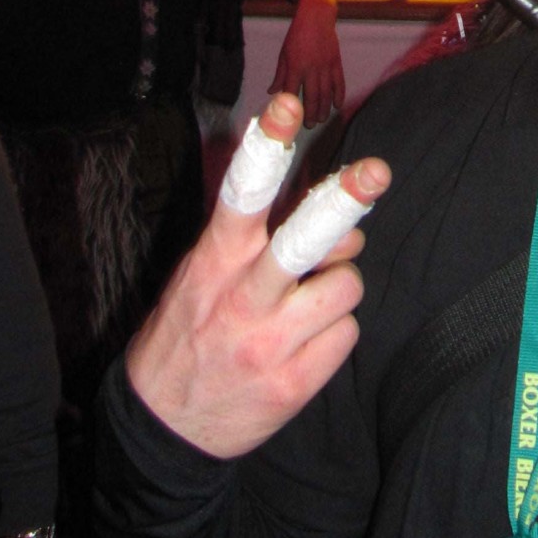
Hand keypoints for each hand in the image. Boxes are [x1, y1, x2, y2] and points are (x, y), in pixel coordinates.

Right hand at [125, 93, 387, 456]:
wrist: (161, 432)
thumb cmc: (188, 335)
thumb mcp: (200, 276)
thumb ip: (260, 243)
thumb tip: (339, 224)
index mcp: (213, 263)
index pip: (241, 195)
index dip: (265, 147)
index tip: (285, 106)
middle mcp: (242, 299)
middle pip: (304, 240)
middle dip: (343, 203)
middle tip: (376, 172)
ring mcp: (269, 345)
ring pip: (345, 287)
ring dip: (338, 286)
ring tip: (308, 301)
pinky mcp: (293, 387)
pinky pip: (347, 336)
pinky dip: (334, 333)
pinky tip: (305, 343)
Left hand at [273, 0, 344, 125]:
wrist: (316, 18)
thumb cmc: (296, 36)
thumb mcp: (283, 54)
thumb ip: (280, 75)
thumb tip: (272, 92)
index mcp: (295, 66)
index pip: (292, 92)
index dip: (292, 107)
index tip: (291, 119)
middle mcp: (311, 68)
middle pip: (312, 96)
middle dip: (310, 113)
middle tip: (309, 126)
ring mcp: (326, 66)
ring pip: (326, 92)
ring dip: (324, 108)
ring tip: (321, 119)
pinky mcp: (337, 62)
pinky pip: (339, 82)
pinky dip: (339, 94)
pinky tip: (337, 105)